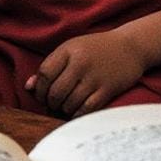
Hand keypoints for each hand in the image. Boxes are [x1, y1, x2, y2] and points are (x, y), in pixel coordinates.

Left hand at [29, 29, 149, 116]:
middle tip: (53, 105)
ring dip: (64, 110)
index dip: (40, 90)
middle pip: (55, 92)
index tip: (42, 95)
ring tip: (65, 107)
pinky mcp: (107, 89)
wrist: (131, 46)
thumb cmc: (97, 48)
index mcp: (69, 50)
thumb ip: (51, 66)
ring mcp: (94, 77)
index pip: (45, 74)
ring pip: (69, 103)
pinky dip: (77, 114)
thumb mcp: (72, 49)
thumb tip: (29, 88)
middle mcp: (80, 63)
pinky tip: (76, 112)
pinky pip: (86, 108)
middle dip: (50, 103)